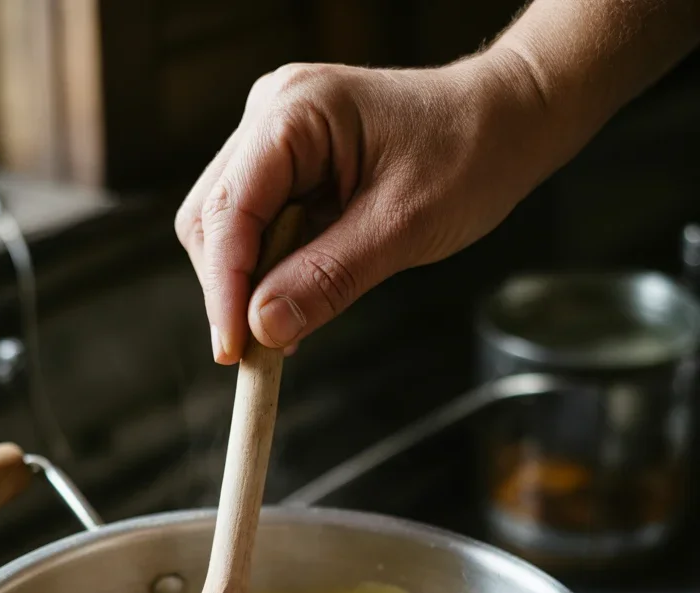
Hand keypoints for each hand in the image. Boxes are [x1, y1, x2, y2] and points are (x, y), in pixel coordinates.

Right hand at [174, 55, 544, 363]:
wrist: (505, 121)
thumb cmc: (468, 155)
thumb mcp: (403, 228)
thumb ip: (328, 278)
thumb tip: (262, 329)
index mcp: (294, 112)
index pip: (228, 210)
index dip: (223, 289)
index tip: (235, 353)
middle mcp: (271, 114)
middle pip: (212, 218)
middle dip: (230, 290)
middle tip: (258, 354)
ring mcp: (275, 137)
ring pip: (227, 227)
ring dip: (248, 285)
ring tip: (284, 330)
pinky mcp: (288, 163)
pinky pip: (258, 227)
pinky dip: (269, 272)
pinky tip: (294, 303)